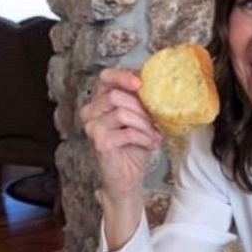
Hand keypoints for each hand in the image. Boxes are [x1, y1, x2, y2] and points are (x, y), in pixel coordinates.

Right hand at [80, 67, 163, 198]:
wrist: (127, 175)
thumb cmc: (133, 145)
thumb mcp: (139, 118)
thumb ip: (141, 101)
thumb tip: (160, 84)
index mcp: (101, 100)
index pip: (105, 77)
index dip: (122, 76)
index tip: (140, 83)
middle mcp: (91, 112)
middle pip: (115, 96)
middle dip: (141, 108)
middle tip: (155, 121)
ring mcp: (93, 127)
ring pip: (122, 113)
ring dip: (145, 125)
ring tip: (155, 135)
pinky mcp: (100, 143)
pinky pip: (127, 132)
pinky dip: (144, 138)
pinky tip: (151, 144)